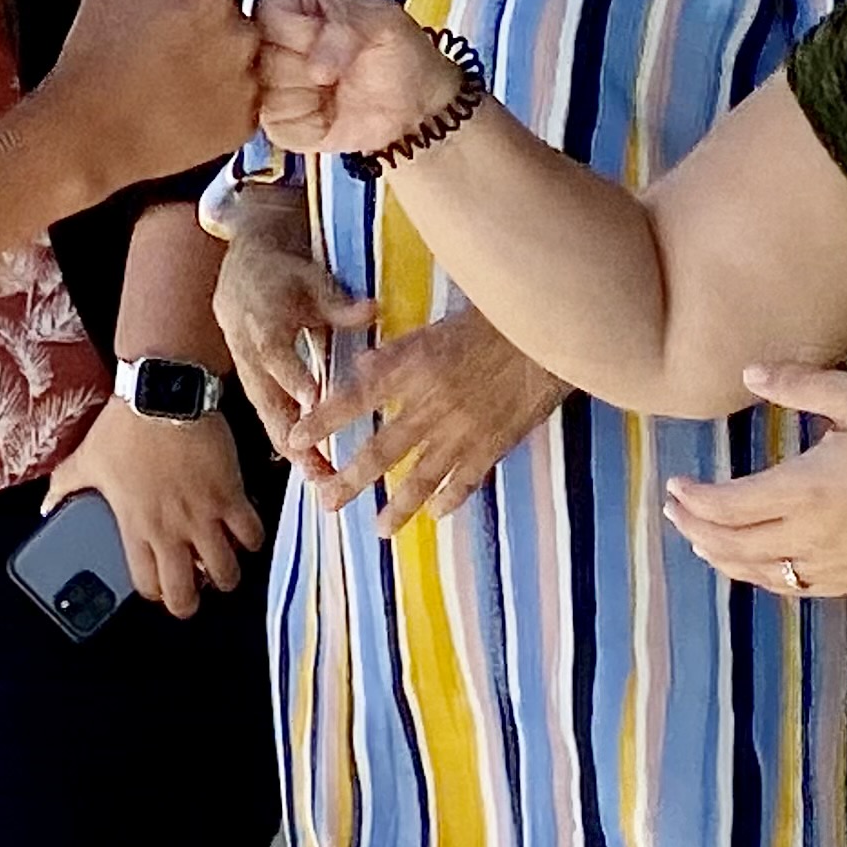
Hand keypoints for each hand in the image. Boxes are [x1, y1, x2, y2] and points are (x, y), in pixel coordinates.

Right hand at [31, 0, 253, 188]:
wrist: (88, 134)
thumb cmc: (93, 59)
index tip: (162, 13)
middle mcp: (239, 32)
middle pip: (234, 14)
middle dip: (208, 25)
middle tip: (166, 50)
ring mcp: (246, 81)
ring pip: (244, 57)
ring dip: (221, 62)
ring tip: (175, 82)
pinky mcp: (245, 122)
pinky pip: (244, 100)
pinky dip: (223, 102)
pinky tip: (185, 106)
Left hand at [45, 390, 267, 620]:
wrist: (164, 394)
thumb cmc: (126, 426)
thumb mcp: (87, 459)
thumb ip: (65, 486)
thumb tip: (46, 505)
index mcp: (136, 526)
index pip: (148, 585)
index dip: (156, 592)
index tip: (160, 583)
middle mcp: (171, 530)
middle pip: (187, 596)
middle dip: (190, 602)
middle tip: (194, 587)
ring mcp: (204, 515)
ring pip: (226, 573)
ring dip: (224, 574)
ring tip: (221, 562)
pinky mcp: (232, 495)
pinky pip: (252, 534)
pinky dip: (251, 539)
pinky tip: (242, 529)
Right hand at [210, 207, 374, 456]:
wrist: (241, 272)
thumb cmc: (284, 274)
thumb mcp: (312, 278)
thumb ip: (339, 301)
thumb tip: (372, 310)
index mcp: (263, 321)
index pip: (275, 352)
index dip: (292, 377)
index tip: (313, 401)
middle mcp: (250, 353)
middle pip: (267, 400)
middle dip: (292, 436)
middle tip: (319, 466)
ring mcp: (249, 372)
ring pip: (268, 416)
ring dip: (292, 450)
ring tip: (321, 480)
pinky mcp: (254, 385)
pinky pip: (270, 417)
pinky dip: (290, 444)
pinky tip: (314, 470)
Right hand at [252, 0, 466, 157]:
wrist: (413, 106)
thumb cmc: (396, 51)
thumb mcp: (382, 22)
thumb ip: (345, 30)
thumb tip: (315, 69)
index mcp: (288, 1)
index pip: (270, 16)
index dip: (306, 34)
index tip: (336, 39)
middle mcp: (269, 40)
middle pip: (264, 60)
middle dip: (310, 69)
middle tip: (340, 69)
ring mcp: (268, 83)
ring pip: (268, 96)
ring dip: (312, 99)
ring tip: (335, 90)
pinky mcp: (276, 121)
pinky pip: (279, 128)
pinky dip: (313, 126)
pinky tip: (330, 115)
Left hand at [294, 312, 566, 528]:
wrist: (552, 333)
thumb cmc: (496, 318)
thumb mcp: (437, 325)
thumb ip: (398, 350)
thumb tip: (362, 367)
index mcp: (415, 367)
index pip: (356, 396)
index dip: (324, 419)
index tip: (294, 437)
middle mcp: (432, 404)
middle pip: (382, 450)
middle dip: (351, 479)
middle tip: (326, 501)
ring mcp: (464, 430)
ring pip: (422, 476)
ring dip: (398, 507)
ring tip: (379, 528)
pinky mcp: (495, 444)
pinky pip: (466, 481)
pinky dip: (449, 500)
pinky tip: (436, 515)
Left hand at [659, 360, 846, 596]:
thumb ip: (801, 384)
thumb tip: (750, 373)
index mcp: (805, 489)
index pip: (728, 505)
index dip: (694, 500)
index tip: (674, 487)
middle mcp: (811, 535)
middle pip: (734, 545)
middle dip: (696, 530)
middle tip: (675, 513)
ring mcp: (835, 564)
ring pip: (761, 574)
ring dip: (724, 559)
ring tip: (702, 544)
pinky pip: (797, 589)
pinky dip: (765, 580)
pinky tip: (759, 569)